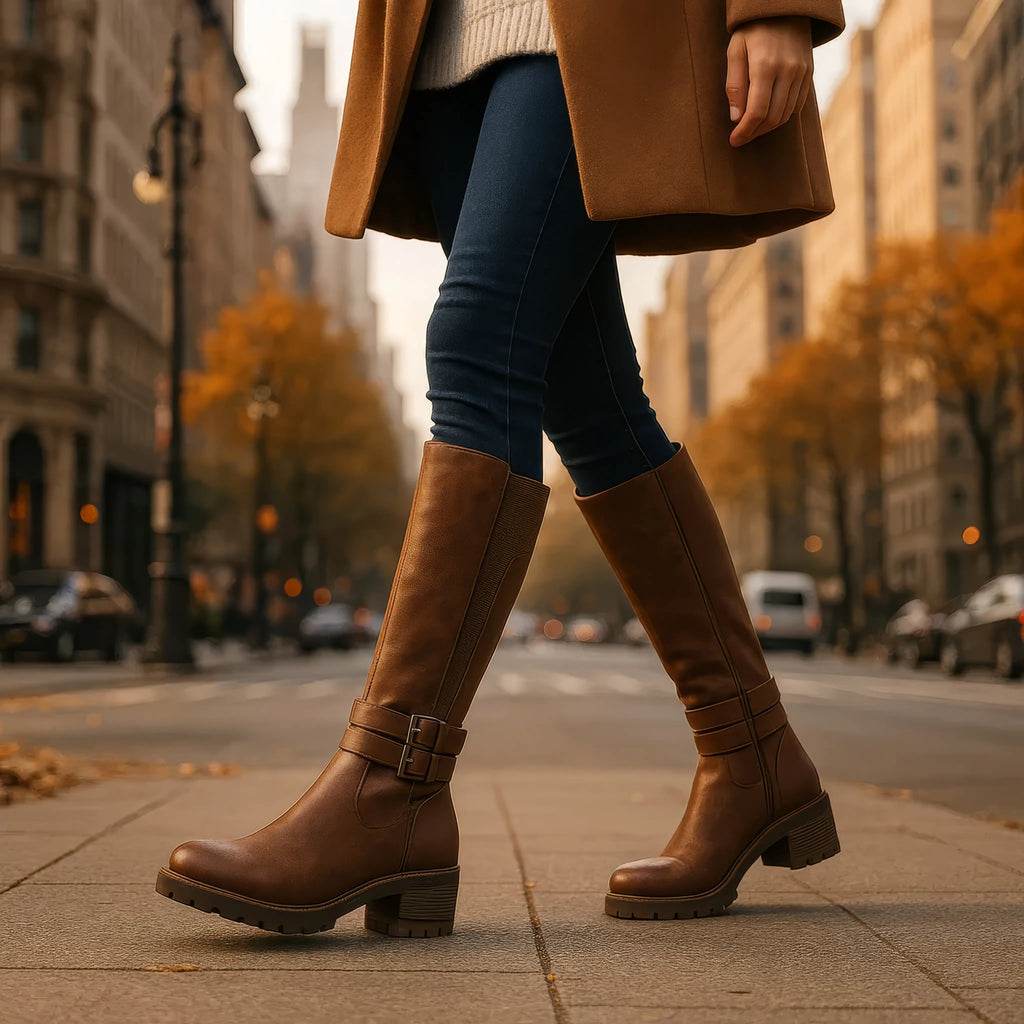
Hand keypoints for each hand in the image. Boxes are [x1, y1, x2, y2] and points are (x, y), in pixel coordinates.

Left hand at [726, 16, 813, 147]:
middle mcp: (787, 70)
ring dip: (768, 128)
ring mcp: (801, 72)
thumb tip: (736, 118)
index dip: (745, 131)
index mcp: (765, 65)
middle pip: (773, 118)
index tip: (734, 141)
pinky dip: (782, 116)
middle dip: (755, 133)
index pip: (756, 112)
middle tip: (741, 138)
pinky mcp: (808, 72)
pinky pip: (797, 105)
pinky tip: (769, 117)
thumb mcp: (735, 51)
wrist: (784, 7)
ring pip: (786, 115)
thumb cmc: (752, 29)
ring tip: (753, 129)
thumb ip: (734, 85)